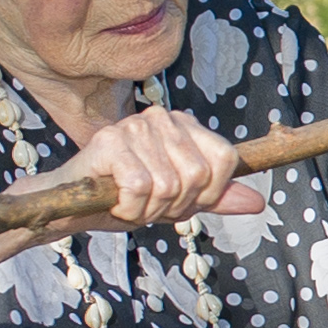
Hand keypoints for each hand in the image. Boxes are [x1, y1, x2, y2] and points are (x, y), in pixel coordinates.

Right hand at [77, 103, 261, 225]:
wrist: (69, 207)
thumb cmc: (123, 199)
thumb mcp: (177, 201)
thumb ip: (215, 198)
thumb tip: (258, 203)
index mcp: (183, 125)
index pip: (225, 158)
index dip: (208, 193)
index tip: (179, 201)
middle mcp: (161, 117)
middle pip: (199, 175)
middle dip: (175, 206)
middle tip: (148, 205)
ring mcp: (135, 126)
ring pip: (169, 186)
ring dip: (148, 210)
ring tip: (128, 201)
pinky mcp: (110, 141)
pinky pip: (141, 188)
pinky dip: (129, 208)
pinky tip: (113, 200)